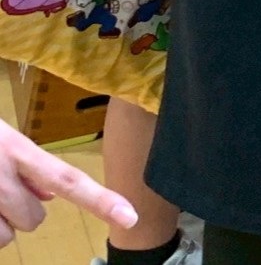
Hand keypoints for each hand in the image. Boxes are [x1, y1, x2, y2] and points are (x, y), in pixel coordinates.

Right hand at [0, 122, 135, 244]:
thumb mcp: (4, 142)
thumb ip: (29, 167)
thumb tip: (50, 196)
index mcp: (19, 151)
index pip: (68, 179)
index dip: (100, 199)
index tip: (130, 216)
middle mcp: (4, 177)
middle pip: (36, 219)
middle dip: (24, 210)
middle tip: (3, 188)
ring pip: (8, 236)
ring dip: (1, 222)